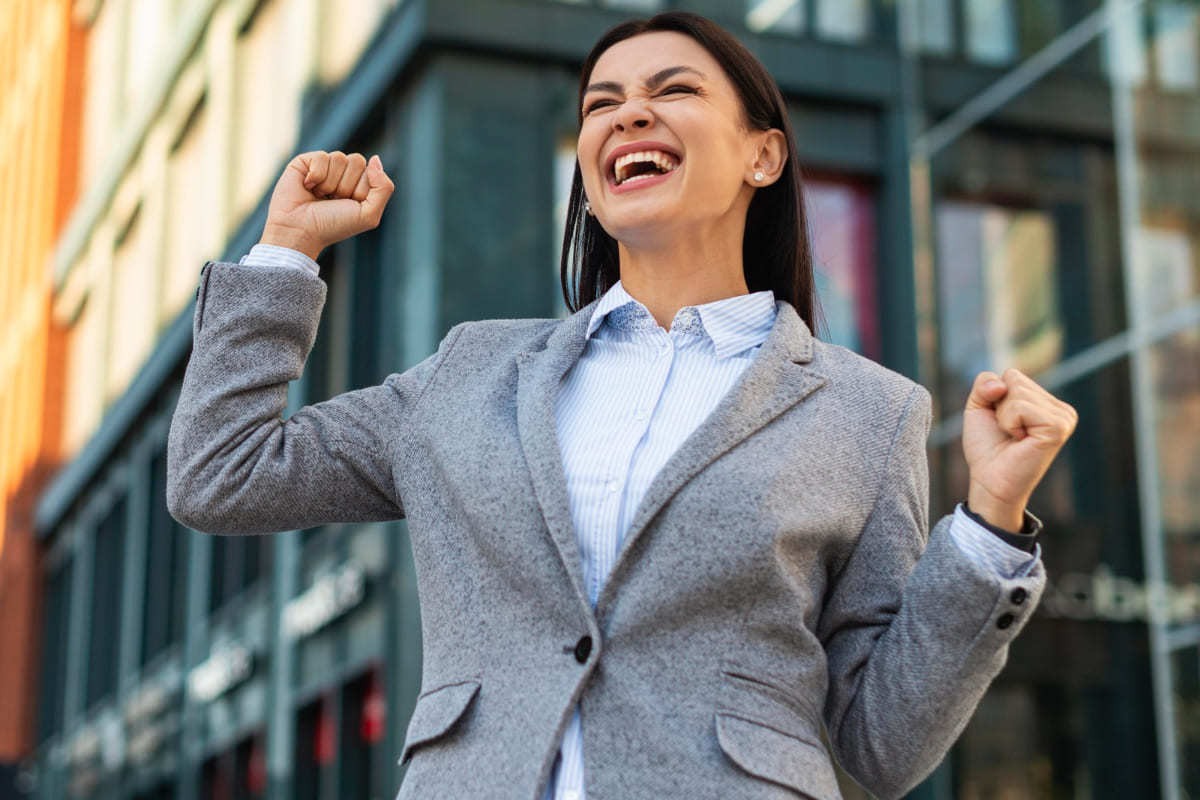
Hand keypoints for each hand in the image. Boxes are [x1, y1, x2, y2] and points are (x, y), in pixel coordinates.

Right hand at [259, 150, 394, 260]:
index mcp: (358, 185)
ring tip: (319, 196)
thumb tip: (375, 158)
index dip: (360, 190)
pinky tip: (308, 187)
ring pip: (339, 157)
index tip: (347, 205)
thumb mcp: (368, 215)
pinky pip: (321, 157)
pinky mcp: (305, 162)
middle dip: (346, 185)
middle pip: (357, 160)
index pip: (371, 171)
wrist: (300, 231)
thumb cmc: (333, 226)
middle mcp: (342, 174)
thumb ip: (383, 188)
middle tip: (332, 201)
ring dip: (330, 183)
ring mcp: (324, 166)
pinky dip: (316, 176)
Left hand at [962, 368, 1077, 530]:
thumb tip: (1001, 384)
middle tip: (1007, 432)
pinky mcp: (1058, 426)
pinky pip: (1020, 406)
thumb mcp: (979, 408)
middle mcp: (1060, 408)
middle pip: (1014, 379)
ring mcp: (1063, 417)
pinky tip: (1020, 440)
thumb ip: (984, 383)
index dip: (994, 397)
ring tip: (1014, 437)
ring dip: (1003, 416)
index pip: (1011, 375)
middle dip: (999, 406)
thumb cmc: (986, 448)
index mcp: (1046, 402)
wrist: (990, 480)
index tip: (1001, 424)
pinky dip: (1009, 422)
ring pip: (1016, 391)